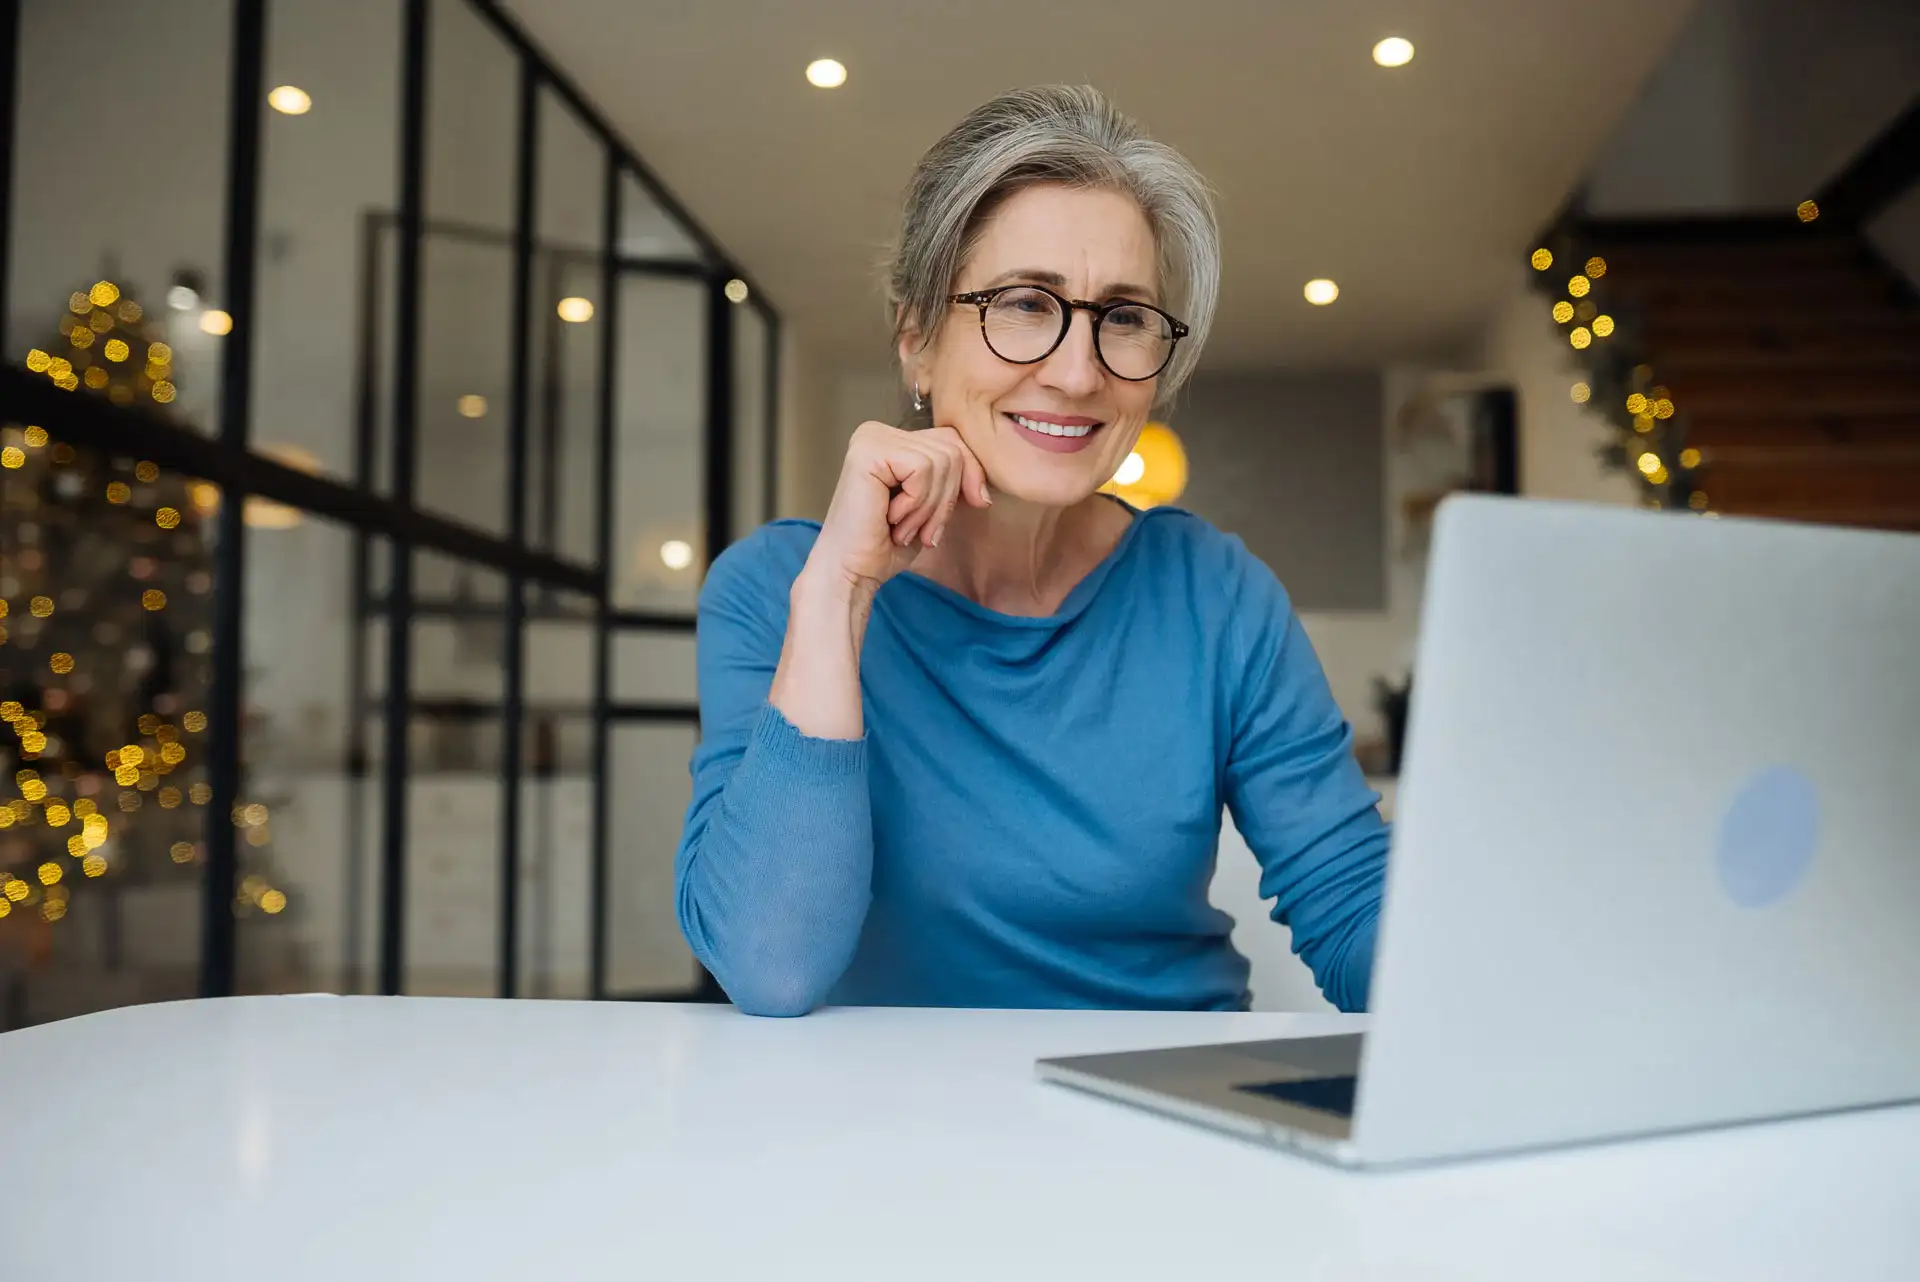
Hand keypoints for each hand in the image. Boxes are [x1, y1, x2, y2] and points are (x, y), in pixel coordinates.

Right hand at [805, 421, 990, 593]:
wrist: (853, 572)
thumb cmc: (887, 544)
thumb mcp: (932, 506)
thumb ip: (954, 482)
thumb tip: (985, 489)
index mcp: (893, 439)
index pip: (954, 441)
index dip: (968, 478)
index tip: (953, 516)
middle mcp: (879, 431)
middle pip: (952, 449)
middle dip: (946, 498)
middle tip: (919, 528)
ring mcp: (872, 438)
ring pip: (942, 461)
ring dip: (929, 507)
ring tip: (902, 526)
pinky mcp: (869, 451)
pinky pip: (922, 469)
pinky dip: (916, 504)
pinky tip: (891, 518)